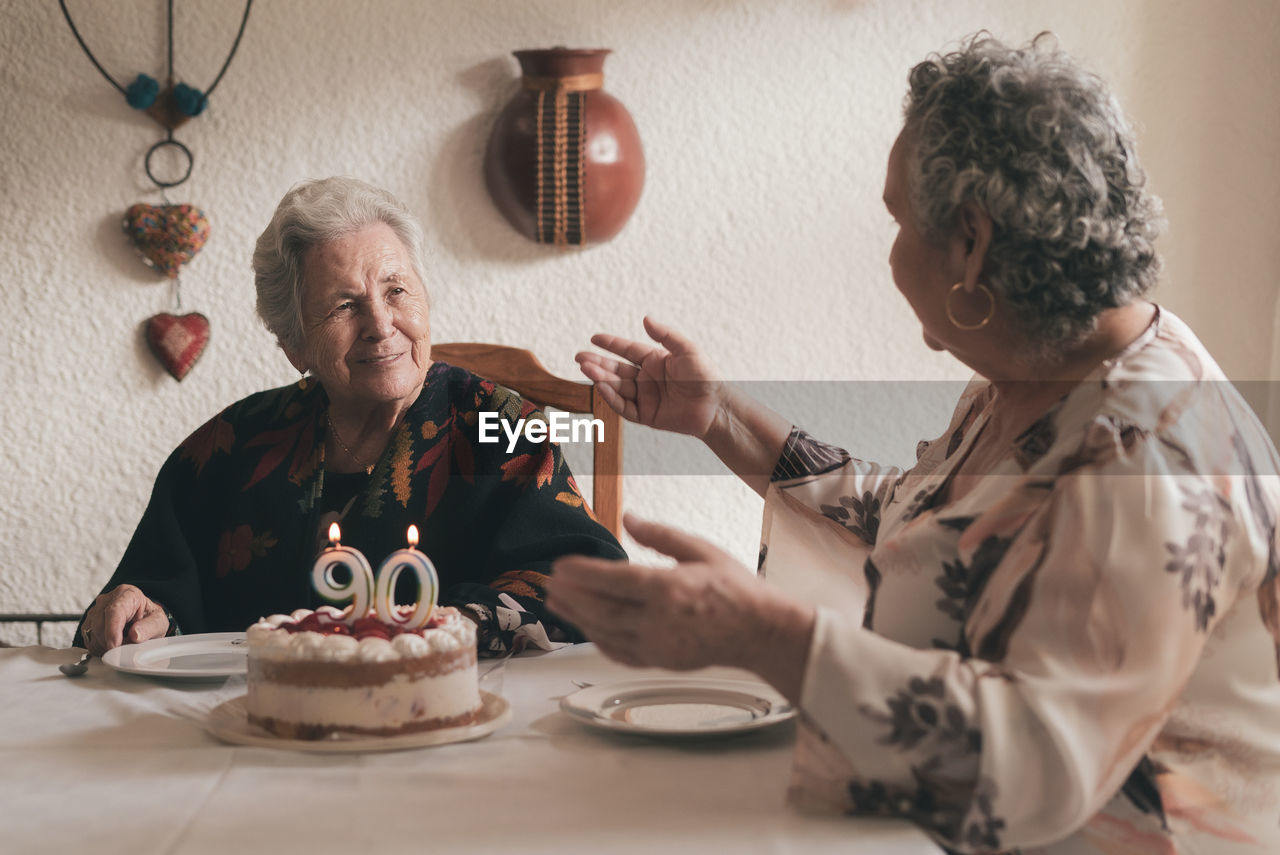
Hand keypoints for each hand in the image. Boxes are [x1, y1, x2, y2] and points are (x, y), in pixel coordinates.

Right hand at [80, 585, 168, 655]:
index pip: (114, 611)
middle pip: (101, 625)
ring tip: (124, 642)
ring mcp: (95, 612)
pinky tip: (114, 644)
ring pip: (93, 634)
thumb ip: (150, 627)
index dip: (113, 629)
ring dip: (107, 646)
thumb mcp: (159, 622)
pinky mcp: (88, 625)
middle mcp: (107, 601)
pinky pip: (90, 641)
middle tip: (128, 647)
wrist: (141, 619)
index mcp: (127, 594)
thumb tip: (135, 635)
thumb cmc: (149, 618)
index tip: (115, 645)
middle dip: (113, 641)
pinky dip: (101, 648)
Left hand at [547, 514, 814, 700]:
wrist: (760, 632)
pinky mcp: (660, 661)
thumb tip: (627, 518)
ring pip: (605, 633)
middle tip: (548, 583)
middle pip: (601, 609)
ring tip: (556, 603)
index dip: (582, 573)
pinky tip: (585, 627)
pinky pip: (619, 652)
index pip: (613, 580)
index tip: (560, 565)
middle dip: (571, 596)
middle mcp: (659, 621)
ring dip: (576, 618)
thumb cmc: (735, 589)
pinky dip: (597, 639)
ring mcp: (658, 645)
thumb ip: (661, 536)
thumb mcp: (701, 550)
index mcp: (669, 589)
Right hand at [576, 316, 725, 440]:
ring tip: (586, 369)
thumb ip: (666, 335)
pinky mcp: (646, 416)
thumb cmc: (707, 377)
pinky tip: (602, 387)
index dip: (611, 344)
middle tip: (579, 358)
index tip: (594, 338)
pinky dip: (611, 398)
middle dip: (597, 363)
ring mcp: (645, 397)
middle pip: (617, 369)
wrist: (716, 408)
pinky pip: (624, 407)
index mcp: (655, 360)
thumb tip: (646, 318)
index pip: (627, 350)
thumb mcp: (688, 350)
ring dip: (601, 378)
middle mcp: (647, 378)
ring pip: (617, 387)